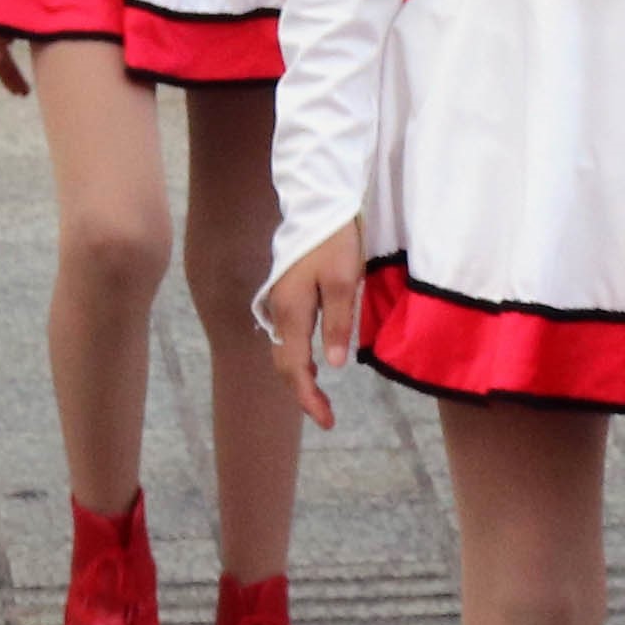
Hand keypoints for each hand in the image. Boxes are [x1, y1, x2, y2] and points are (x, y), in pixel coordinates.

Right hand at [265, 219, 364, 421]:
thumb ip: (338, 323)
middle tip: (327, 417)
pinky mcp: (284, 296)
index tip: (326, 420)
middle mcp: (278, 311)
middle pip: (284, 364)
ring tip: (320, 398)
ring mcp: (278, 304)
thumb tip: (333, 364)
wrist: (317, 204)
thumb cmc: (335, 240)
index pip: (295, 367)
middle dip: (303, 394)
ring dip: (299, 377)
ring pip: (283, 352)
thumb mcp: (346, 281)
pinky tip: (312, 364)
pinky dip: (297, 358)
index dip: (308, 398)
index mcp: (292, 311)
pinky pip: (287, 337)